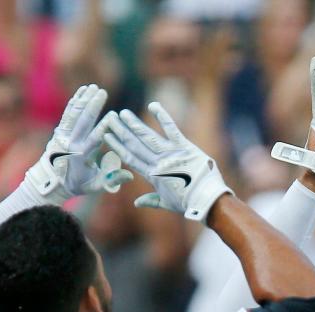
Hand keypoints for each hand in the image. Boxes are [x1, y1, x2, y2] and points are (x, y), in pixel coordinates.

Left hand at [25, 84, 131, 202]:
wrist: (53, 182)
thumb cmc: (78, 185)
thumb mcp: (95, 186)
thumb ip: (111, 180)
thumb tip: (130, 177)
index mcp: (82, 156)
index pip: (94, 139)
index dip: (103, 127)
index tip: (112, 116)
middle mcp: (72, 143)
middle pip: (83, 121)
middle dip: (92, 106)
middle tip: (102, 92)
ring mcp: (64, 135)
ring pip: (74, 114)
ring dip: (84, 99)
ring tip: (93, 87)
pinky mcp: (61, 130)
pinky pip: (68, 113)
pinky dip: (74, 101)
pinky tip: (82, 90)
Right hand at [103, 102, 232, 221]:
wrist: (208, 200)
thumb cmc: (188, 203)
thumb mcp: (167, 204)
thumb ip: (150, 201)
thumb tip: (136, 203)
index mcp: (152, 176)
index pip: (130, 158)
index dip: (117, 146)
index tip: (106, 136)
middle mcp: (158, 163)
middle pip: (135, 144)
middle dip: (121, 131)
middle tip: (110, 118)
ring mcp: (171, 154)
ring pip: (148, 136)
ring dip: (134, 124)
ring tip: (123, 113)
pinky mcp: (185, 147)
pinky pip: (171, 129)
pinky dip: (162, 116)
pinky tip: (153, 105)